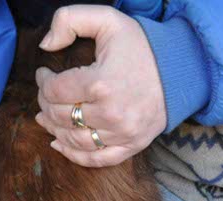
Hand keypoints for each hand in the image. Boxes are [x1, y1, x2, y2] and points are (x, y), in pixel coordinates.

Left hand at [34, 5, 166, 167]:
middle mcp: (111, 113)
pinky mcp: (133, 146)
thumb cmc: (141, 46)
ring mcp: (123, 133)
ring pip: (74, 139)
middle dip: (46, 104)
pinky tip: (59, 144)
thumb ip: (68, 20)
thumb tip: (45, 45)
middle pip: (60, 116)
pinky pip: (97, 159)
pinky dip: (74, 155)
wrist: (180, 72)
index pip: (54, 91)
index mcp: (101, 83)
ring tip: (47, 118)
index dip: (42, 82)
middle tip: (47, 95)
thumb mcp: (106, 19)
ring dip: (54, 129)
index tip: (45, 74)